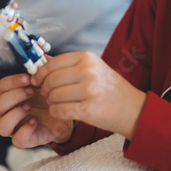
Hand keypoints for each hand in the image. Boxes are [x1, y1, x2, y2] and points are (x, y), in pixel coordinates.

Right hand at [0, 71, 74, 148]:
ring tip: (29, 108)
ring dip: (14, 115)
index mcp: (10, 95)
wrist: (65, 115)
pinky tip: (34, 122)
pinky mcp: (24, 140)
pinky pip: (16, 140)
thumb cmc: (51, 96)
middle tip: (32, 91)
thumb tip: (40, 56)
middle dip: (14, 96)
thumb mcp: (48, 80)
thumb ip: (42, 67)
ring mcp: (14, 127)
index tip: (29, 78)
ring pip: (1, 126)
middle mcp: (7, 112)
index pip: (1, 87)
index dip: (13, 81)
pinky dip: (24, 131)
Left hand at [32, 52, 146, 139]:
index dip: (41, 73)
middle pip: (51, 80)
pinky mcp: (88, 109)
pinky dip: (56, 111)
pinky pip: (59, 110)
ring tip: (57, 102)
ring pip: (54, 95)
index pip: (52, 63)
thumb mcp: (92, 68)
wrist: (132, 109)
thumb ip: (68, 65)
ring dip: (51, 101)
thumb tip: (41, 62)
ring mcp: (89, 91)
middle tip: (48, 94)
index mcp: (87, 58)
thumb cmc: (109, 88)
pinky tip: (61, 110)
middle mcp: (88, 72)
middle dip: (45, 89)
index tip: (37, 80)